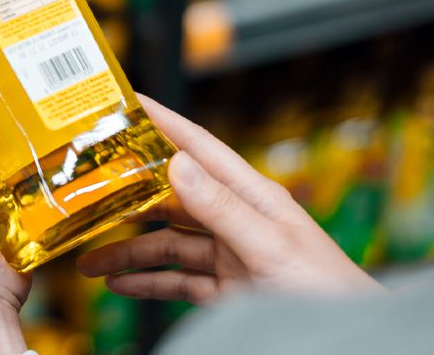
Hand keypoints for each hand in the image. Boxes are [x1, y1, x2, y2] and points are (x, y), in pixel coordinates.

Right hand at [77, 95, 383, 304]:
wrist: (348, 343)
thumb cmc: (328, 293)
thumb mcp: (270, 247)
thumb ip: (222, 208)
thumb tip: (176, 164)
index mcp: (254, 196)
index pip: (199, 148)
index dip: (163, 122)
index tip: (126, 102)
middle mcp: (238, 219)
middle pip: (171, 199)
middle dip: (127, 197)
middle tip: (86, 190)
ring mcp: (231, 255)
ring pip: (167, 245)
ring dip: (127, 251)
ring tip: (88, 260)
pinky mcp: (227, 290)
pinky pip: (177, 281)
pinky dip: (146, 283)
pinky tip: (120, 284)